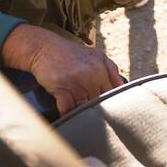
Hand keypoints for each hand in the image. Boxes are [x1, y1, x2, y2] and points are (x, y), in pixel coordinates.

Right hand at [3, 25, 122, 114]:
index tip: (109, 112)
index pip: (113, 93)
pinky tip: (68, 118)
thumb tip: (123, 87)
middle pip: (101, 103)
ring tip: (81, 118)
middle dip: (97, 111)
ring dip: (82, 114)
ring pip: (85, 108)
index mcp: (102, 69)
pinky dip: (68, 115)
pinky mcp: (61, 88)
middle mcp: (92, 75)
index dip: (112, 104)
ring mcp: (77, 82)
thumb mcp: (96, 56)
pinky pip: (68, 109)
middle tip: (95, 118)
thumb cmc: (70, 54)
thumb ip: (111, 70)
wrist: (44, 48)